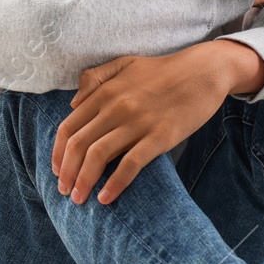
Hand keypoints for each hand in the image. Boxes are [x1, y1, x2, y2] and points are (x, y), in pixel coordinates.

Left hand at [52, 40, 263, 204]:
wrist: (205, 71)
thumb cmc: (165, 70)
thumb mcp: (125, 64)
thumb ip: (95, 78)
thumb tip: (73, 104)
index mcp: (105, 92)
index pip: (69, 127)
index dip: (58, 153)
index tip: (58, 171)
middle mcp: (116, 107)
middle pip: (79, 145)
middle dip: (67, 173)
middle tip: (65, 191)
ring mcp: (138, 122)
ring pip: (99, 156)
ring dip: (84, 182)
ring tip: (80, 199)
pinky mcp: (160, 136)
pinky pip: (130, 164)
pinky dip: (115, 184)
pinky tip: (106, 198)